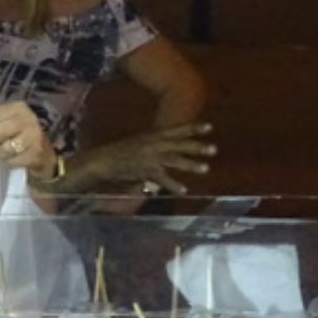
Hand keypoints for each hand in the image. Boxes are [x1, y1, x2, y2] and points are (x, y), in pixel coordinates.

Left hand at [0, 101, 56, 175]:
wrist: (44, 154)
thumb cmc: (19, 136)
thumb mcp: (7, 123)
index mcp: (18, 107)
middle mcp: (28, 118)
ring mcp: (34, 135)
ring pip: (5, 148)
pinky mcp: (37, 153)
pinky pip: (14, 160)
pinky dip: (9, 162)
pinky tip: (12, 159)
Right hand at [73, 121, 215, 195]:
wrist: (103, 160)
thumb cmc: (120, 152)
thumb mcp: (140, 143)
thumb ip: (154, 145)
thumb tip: (167, 148)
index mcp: (153, 135)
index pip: (177, 130)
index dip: (193, 128)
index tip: (209, 127)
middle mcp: (154, 144)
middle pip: (180, 145)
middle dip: (197, 147)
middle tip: (214, 149)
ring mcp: (150, 157)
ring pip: (175, 160)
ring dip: (191, 165)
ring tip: (205, 168)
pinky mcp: (146, 170)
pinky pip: (163, 179)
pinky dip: (174, 185)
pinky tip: (184, 190)